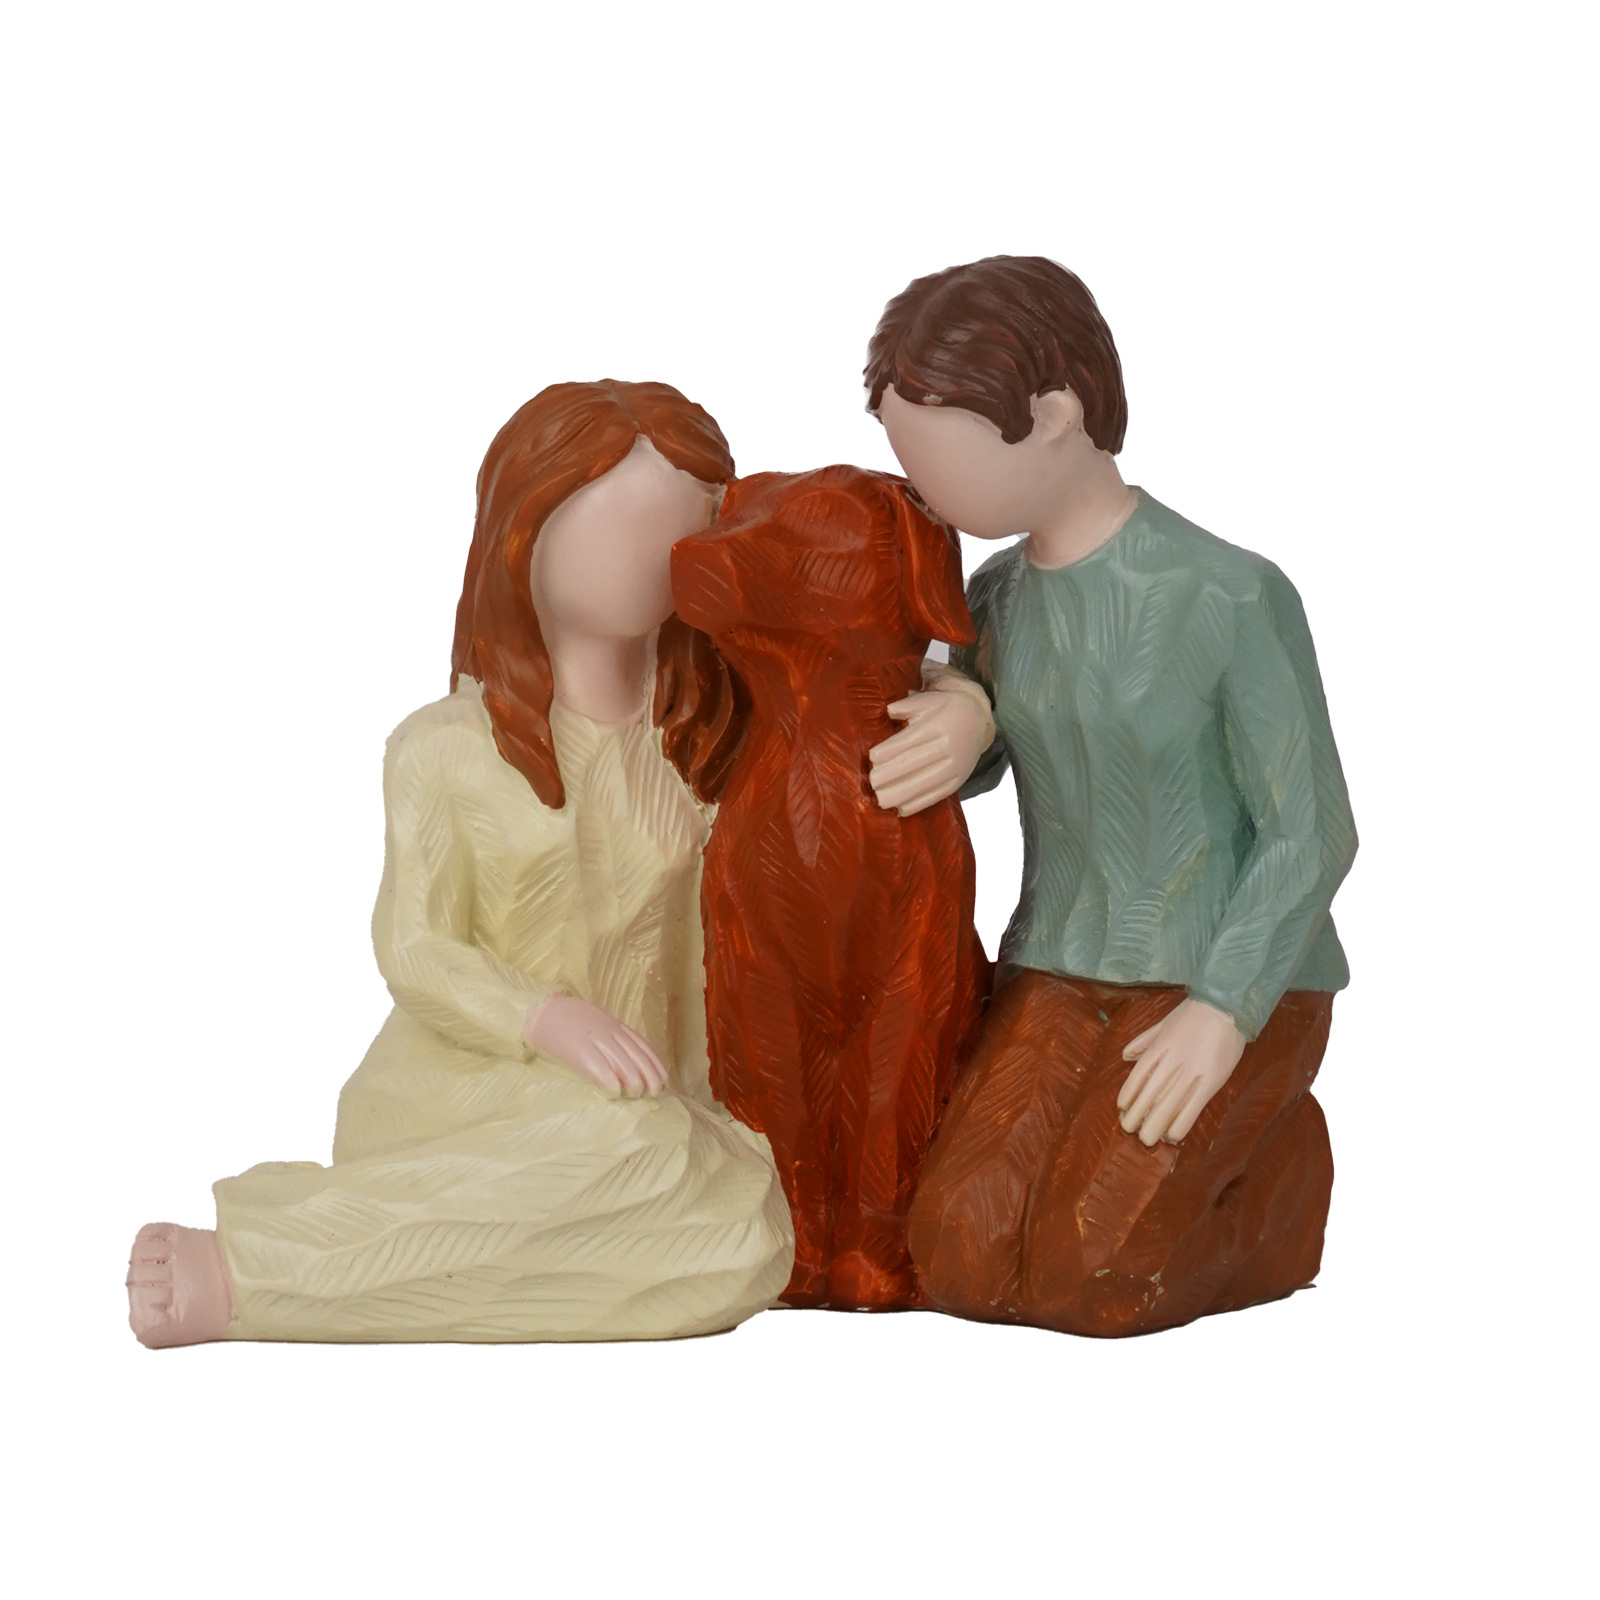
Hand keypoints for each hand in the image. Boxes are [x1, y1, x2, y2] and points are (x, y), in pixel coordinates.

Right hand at [524, 994, 668, 1096]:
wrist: (546, 1011)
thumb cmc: (573, 1021)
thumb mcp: (601, 1024)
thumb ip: (616, 1038)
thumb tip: (633, 1062)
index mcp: (617, 1028)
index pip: (645, 1048)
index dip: (656, 1065)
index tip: (664, 1080)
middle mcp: (612, 1034)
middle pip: (639, 1058)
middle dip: (650, 1078)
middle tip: (654, 1093)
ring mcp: (597, 1042)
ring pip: (625, 1065)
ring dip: (634, 1084)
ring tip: (636, 1095)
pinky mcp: (580, 1052)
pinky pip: (601, 1069)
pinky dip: (611, 1083)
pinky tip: (615, 1093)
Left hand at [868, 671, 994, 816]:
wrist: (978, 722)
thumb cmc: (945, 710)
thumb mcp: (928, 700)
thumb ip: (906, 705)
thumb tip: (888, 712)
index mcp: (937, 726)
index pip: (909, 741)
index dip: (889, 751)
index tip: (872, 758)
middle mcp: (947, 747)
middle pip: (914, 764)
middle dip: (890, 775)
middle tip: (871, 782)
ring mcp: (954, 767)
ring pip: (923, 784)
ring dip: (899, 794)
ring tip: (880, 799)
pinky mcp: (957, 781)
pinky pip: (936, 796)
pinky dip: (917, 804)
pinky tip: (900, 808)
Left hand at [1117, 998, 1246, 1145]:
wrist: (1226, 1009)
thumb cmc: (1194, 1014)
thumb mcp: (1164, 1023)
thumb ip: (1144, 1040)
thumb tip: (1125, 1056)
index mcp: (1159, 1047)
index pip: (1137, 1076)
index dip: (1129, 1095)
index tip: (1122, 1108)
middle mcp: (1172, 1062)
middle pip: (1150, 1095)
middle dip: (1137, 1115)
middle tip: (1129, 1129)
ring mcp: (1191, 1073)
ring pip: (1168, 1105)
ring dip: (1155, 1124)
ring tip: (1146, 1138)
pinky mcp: (1211, 1083)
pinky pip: (1192, 1108)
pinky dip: (1180, 1123)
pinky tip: (1171, 1135)